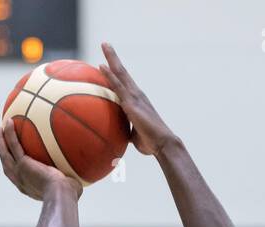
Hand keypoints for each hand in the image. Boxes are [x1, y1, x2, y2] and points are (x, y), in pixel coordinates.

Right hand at [0, 118, 81, 200]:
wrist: (61, 196)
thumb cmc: (69, 196)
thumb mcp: (71, 187)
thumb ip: (72, 178)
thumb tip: (83, 171)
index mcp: (29, 187)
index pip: (19, 176)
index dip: (14, 166)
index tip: (14, 158)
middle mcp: (21, 181)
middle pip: (7, 164)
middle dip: (3, 152)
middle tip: (0, 139)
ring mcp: (20, 173)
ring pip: (6, 154)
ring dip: (1, 141)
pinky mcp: (22, 164)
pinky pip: (15, 145)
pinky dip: (10, 134)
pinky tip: (10, 121)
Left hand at [98, 42, 176, 156]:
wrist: (162, 144)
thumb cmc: (150, 143)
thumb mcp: (133, 136)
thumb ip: (125, 131)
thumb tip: (116, 136)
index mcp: (137, 101)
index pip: (124, 83)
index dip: (116, 72)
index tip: (108, 62)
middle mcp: (137, 94)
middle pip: (122, 72)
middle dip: (114, 57)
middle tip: (105, 44)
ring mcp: (135, 97)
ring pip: (121, 73)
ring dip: (112, 58)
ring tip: (104, 44)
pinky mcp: (132, 102)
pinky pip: (118, 86)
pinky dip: (110, 75)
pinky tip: (101, 66)